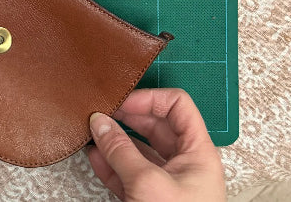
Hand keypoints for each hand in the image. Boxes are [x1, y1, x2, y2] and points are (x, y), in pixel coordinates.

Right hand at [87, 88, 225, 200]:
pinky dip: (110, 163)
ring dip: (114, 139)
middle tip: (102, 112)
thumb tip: (100, 123)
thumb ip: (121, 150)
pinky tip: (94, 155)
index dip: (149, 98)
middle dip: (127, 117)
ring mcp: (167, 184)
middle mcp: (184, 164)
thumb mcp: (148, 184)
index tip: (122, 102)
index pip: (177, 106)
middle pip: (155, 125)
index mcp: (198, 153)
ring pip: (138, 150)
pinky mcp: (149, 200)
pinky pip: (128, 172)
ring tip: (92, 131)